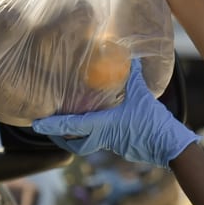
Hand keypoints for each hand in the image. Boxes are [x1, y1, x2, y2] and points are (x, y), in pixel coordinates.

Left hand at [31, 60, 198, 166]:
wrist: (168, 146)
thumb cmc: (153, 122)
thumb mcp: (142, 95)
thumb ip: (133, 77)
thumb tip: (130, 57)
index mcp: (103, 126)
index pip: (70, 126)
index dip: (51, 125)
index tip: (35, 124)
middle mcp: (103, 137)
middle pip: (73, 144)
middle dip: (58, 138)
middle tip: (47, 130)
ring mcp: (111, 144)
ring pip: (85, 144)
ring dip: (73, 138)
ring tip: (67, 128)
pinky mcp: (120, 147)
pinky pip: (99, 142)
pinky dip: (90, 135)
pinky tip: (95, 126)